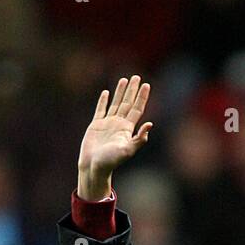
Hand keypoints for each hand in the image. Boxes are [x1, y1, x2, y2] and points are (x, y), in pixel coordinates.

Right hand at [77, 74, 152, 200]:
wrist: (94, 167)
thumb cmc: (111, 161)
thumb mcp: (127, 150)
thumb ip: (139, 139)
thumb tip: (150, 124)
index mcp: (127, 129)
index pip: (137, 109)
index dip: (142, 97)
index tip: (146, 85)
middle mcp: (119, 125)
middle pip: (128, 103)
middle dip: (132, 90)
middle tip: (137, 77)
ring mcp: (107, 124)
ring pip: (116, 104)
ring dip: (120, 92)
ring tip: (124, 80)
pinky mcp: (96, 126)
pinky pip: (100, 110)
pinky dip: (103, 101)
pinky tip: (106, 93)